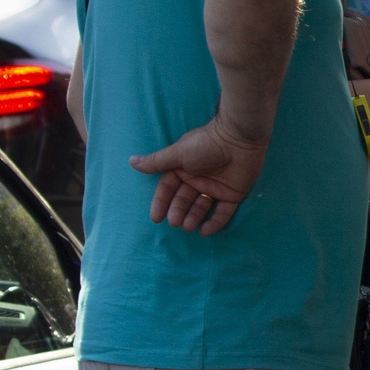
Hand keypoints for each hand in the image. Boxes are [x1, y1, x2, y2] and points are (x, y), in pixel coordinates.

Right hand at [130, 115, 269, 234]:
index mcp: (183, 170)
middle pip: (184, 200)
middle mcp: (198, 180)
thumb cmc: (206, 144)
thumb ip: (157, 161)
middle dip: (178, 211)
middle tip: (174, 222)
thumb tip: (131, 161)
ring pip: (202, 207)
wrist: (238, 139)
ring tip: (188, 226)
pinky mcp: (233, 195)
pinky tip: (205, 231)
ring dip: (194, 217)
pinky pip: (223, 212)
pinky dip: (215, 222)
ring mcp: (216, 188)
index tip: (156, 217)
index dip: (162, 202)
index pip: (168, 189)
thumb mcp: (178, 153)